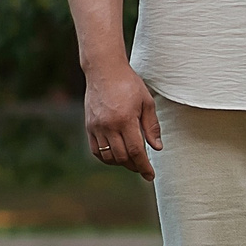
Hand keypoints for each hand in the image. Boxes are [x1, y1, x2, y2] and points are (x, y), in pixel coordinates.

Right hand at [83, 60, 161, 180]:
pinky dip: (106, 157)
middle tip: (143, 166)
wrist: (104, 70)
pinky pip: (96, 150)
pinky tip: (116, 155)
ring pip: (108, 157)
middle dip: (134, 166)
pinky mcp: (89, 126)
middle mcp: (108, 126)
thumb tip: (157, 147)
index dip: (144, 166)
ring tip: (132, 159)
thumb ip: (152, 126)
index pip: (135, 151)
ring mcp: (96, 127)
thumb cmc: (129, 84)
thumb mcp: (146, 102)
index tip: (150, 175)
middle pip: (121, 157)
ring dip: (121, 163)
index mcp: (125, 119)